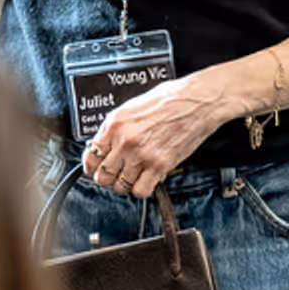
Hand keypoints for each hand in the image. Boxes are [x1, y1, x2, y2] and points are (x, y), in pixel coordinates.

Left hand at [82, 71, 228, 198]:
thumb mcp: (132, 106)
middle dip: (108, 178)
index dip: (92, 167)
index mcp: (114, 124)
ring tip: (132, 177)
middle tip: (115, 175)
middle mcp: (125, 141)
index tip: (94, 170)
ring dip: (125, 185)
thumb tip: (106, 143)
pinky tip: (146, 180)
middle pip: (103, 176)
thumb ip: (116, 127)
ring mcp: (141, 155)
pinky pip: (141, 191)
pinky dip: (142, 189)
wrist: (197, 100)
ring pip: (120, 187)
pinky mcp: (159, 165)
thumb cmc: (170, 98)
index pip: (91, 156)